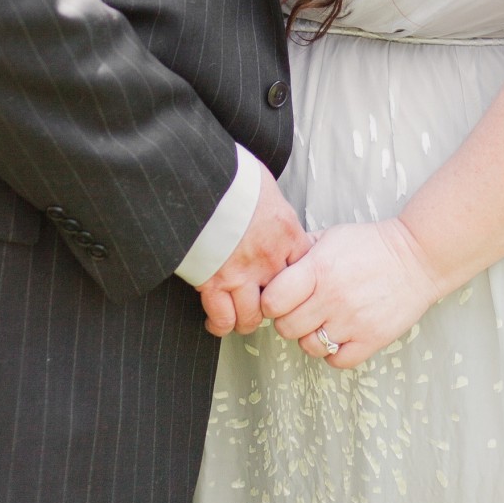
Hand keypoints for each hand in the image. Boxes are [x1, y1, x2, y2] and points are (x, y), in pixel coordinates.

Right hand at [198, 162, 309, 336]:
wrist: (198, 178)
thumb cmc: (231, 178)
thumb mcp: (266, 188)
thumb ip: (274, 211)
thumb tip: (271, 214)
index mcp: (286, 233)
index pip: (304, 272)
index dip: (297, 283)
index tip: (288, 285)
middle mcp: (269, 258)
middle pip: (282, 300)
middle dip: (273, 306)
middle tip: (265, 305)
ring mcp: (241, 273)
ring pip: (252, 316)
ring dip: (247, 320)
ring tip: (242, 318)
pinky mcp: (213, 282)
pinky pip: (222, 318)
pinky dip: (220, 324)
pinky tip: (218, 322)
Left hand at [260, 218, 441, 369]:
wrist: (418, 257)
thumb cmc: (372, 244)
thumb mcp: (332, 236)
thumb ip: (301, 250)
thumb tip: (274, 264)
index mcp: (318, 268)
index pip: (273, 300)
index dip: (271, 301)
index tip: (279, 298)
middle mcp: (332, 298)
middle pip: (286, 328)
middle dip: (288, 319)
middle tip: (301, 309)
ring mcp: (352, 322)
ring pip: (309, 347)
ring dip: (311, 337)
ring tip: (323, 321)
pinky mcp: (371, 340)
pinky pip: (336, 361)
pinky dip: (334, 353)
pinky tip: (340, 334)